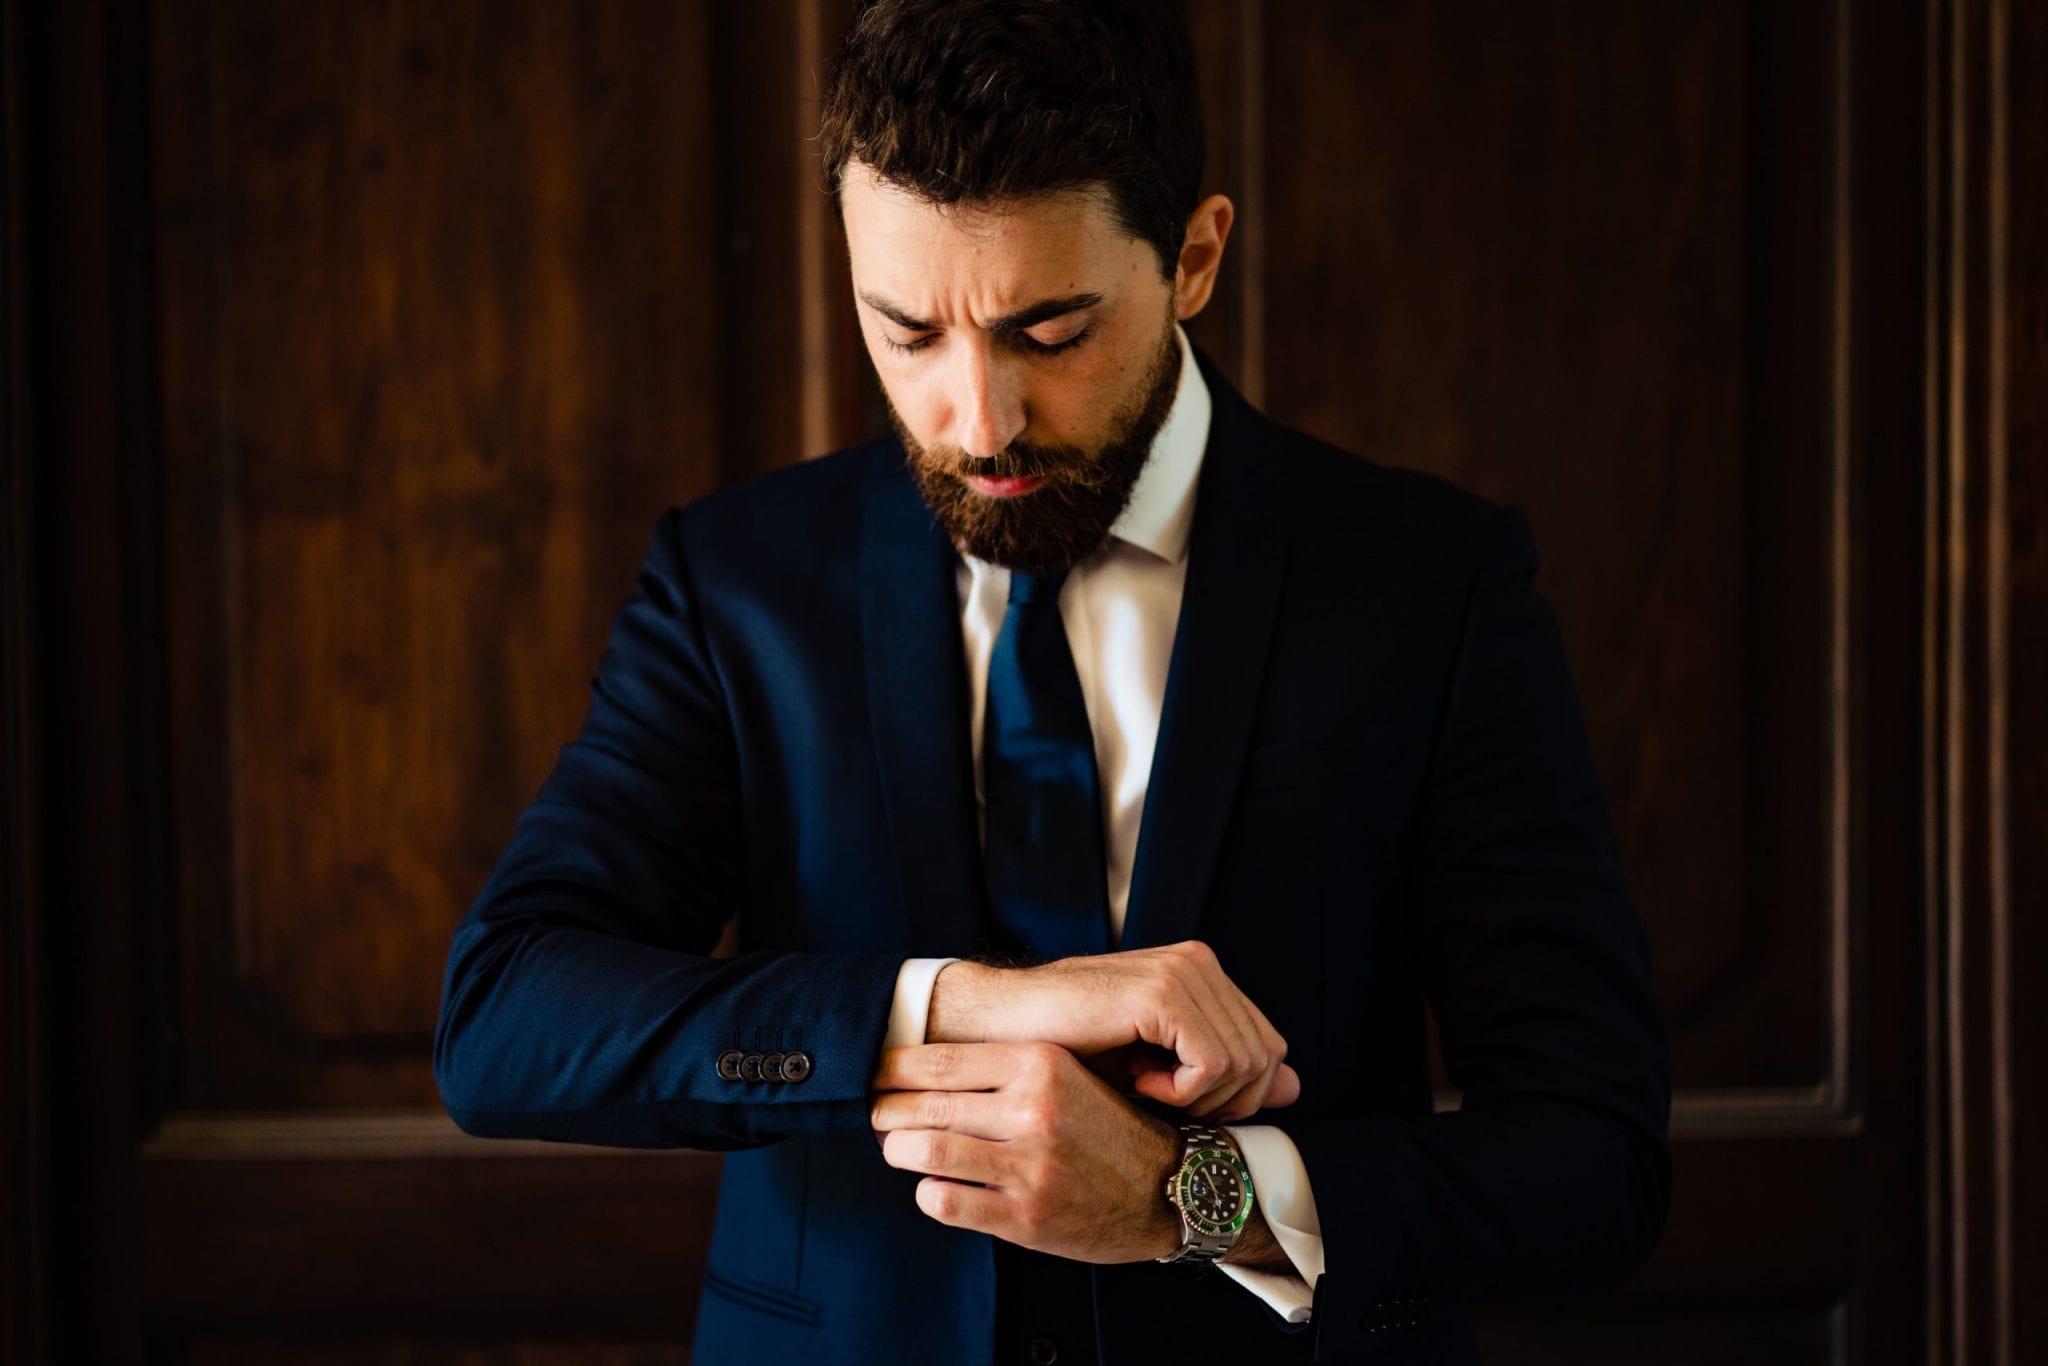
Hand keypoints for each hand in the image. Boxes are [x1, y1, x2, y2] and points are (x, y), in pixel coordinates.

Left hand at [871, 1042, 1183, 1262]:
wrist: (1169, 1186)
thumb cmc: (1106, 1127)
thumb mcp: (1067, 1076)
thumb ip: (1006, 1068)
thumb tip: (919, 1063)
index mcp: (1042, 1062)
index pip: (939, 1059)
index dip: (892, 1067)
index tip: (874, 1071)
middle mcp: (1035, 1109)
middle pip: (923, 1105)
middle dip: (885, 1111)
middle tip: (876, 1113)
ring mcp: (1030, 1166)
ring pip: (924, 1151)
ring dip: (897, 1150)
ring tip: (897, 1148)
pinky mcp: (1027, 1216)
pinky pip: (945, 1202)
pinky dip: (927, 1194)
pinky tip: (934, 1188)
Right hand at [928, 941, 1300, 1119]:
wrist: (1001, 1027)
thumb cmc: (1069, 1049)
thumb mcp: (1159, 1066)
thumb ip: (1226, 1072)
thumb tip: (1295, 1089)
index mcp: (1202, 972)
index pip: (1268, 1048)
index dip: (1237, 1095)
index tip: (1179, 1103)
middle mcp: (1200, 963)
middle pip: (1265, 1059)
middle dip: (1223, 1101)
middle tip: (1161, 1101)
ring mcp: (1184, 972)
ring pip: (1245, 1065)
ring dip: (1197, 1097)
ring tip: (1142, 1085)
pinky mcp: (1164, 993)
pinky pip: (1213, 1064)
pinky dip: (1181, 1091)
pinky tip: (1137, 1079)